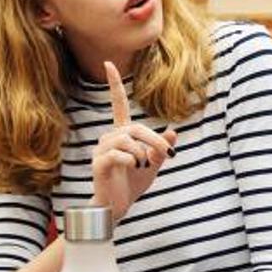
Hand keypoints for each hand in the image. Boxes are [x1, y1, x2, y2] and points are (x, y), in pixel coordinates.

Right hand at [91, 61, 177, 221]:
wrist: (116, 208)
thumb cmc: (131, 185)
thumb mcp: (153, 166)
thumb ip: (161, 150)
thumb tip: (173, 132)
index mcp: (122, 135)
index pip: (118, 104)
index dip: (114, 85)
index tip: (108, 63)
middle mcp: (109, 138)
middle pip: (135, 128)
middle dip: (155, 141)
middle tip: (169, 156)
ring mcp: (102, 151)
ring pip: (127, 140)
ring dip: (142, 153)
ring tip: (143, 166)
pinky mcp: (99, 164)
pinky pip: (117, 154)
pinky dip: (131, 160)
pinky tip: (134, 167)